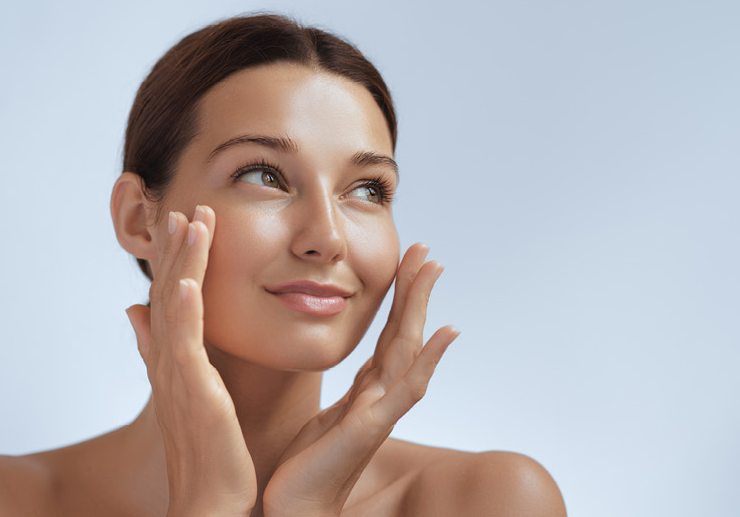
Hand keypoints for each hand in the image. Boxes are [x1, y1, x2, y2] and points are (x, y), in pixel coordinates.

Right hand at [124, 205, 256, 516]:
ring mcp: (178, 380)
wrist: (212, 507)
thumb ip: (162, 353)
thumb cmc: (211, 462)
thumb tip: (135, 312)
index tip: (182, 221)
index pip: (169, 302)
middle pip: (166, 296)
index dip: (173, 261)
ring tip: (190, 222)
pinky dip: (185, 312)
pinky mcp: (193, 397)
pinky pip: (183, 347)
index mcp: (173, 366)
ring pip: (174, 311)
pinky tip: (189, 282)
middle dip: (174, 251)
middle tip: (182, 205)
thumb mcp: (187, 398)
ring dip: (181, 264)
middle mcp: (169, 368)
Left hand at [261, 243, 459, 516]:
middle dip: (414, 290)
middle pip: (403, 334)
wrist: (294, 512)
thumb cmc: (303, 473)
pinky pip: (405, 387)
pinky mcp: (370, 427)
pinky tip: (445, 330)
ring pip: (407, 349)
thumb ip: (342, 397)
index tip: (407, 262)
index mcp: (364, 394)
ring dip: (421, 306)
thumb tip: (348, 373)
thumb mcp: (322, 422)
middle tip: (426, 249)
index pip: (388, 336)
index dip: (399, 300)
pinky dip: (429, 357)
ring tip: (432, 268)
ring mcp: (379, 412)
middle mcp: (379, 399)